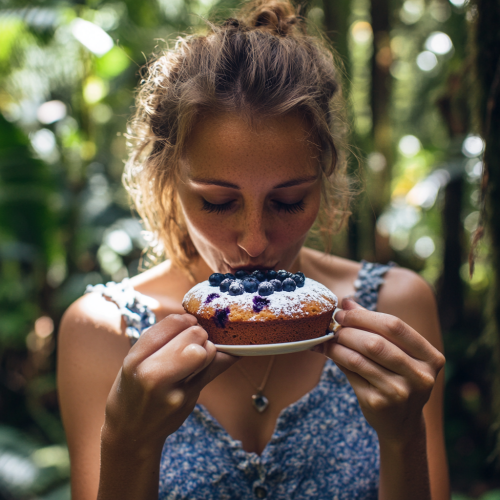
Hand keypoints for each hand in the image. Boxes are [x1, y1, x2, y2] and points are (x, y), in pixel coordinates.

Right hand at [102, 314, 237, 451]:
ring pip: (207, 351)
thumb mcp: (132, 361)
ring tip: (196, 354)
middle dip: (197, 333)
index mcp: (135, 360)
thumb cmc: (131, 390)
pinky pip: (215, 368)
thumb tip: (194, 318)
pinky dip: (222, 358)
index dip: (184, 320)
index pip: (170, 325)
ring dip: (207, 347)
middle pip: (194, 336)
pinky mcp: (190, 401)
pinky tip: (229, 354)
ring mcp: (175, 392)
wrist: (131, 434)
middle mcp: (153, 376)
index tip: (186, 322)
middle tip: (192, 339)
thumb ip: (160, 339)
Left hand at [321, 299, 444, 444]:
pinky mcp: (379, 404)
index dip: (365, 316)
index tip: (344, 311)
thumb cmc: (398, 378)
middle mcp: (420, 376)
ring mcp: (400, 393)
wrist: (402, 424)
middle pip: (376, 343)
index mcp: (431, 358)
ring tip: (328, 337)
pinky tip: (329, 352)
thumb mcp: (398, 353)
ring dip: (338, 344)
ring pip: (360, 359)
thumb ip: (375, 327)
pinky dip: (337, 359)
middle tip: (334, 324)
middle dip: (349, 330)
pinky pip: (352, 374)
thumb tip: (348, 303)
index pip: (395, 326)